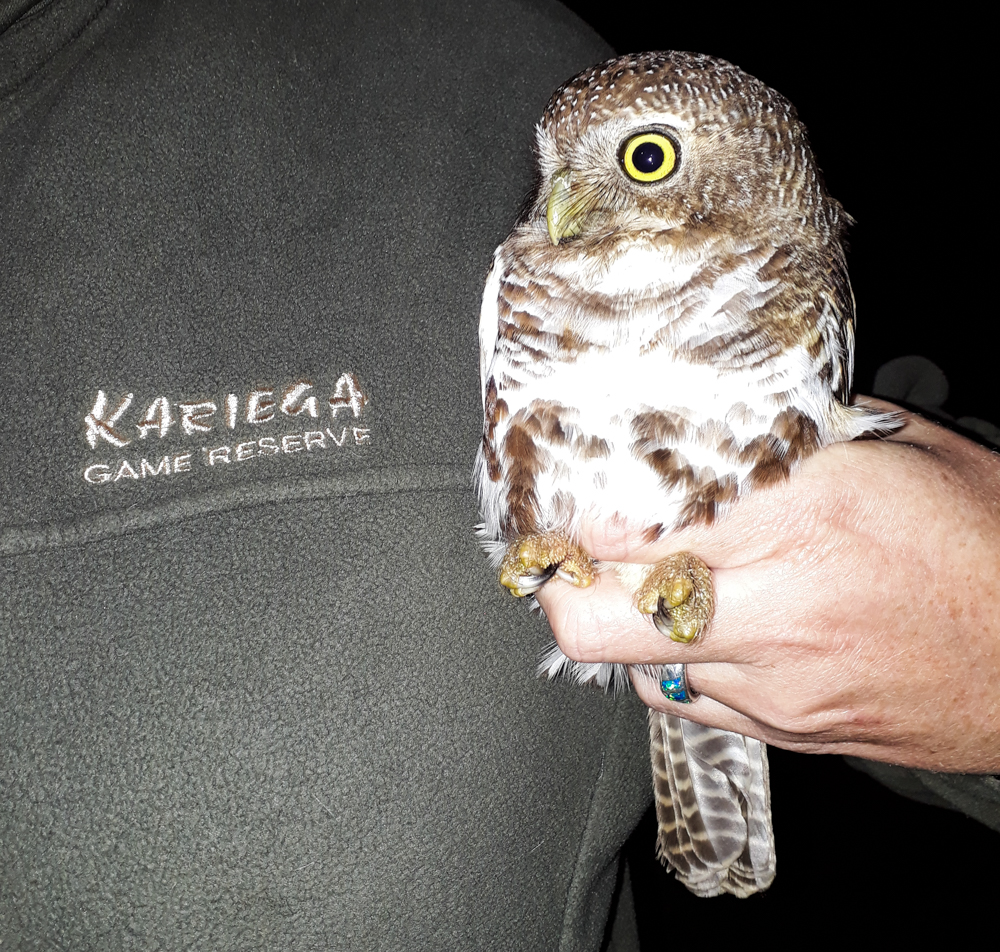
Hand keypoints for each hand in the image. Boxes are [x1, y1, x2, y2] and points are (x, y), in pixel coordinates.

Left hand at [535, 400, 999, 772]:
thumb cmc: (989, 545)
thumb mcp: (900, 449)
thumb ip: (790, 435)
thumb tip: (700, 426)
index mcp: (809, 511)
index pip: (634, 513)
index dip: (582, 501)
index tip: (572, 485)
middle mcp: (781, 603)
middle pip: (597, 610)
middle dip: (564, 576)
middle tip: (574, 543)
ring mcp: (777, 681)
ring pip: (624, 658)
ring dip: (615, 611)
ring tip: (643, 575)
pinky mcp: (785, 729)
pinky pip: (675, 696)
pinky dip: (661, 656)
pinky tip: (696, 623)